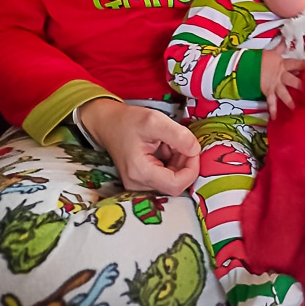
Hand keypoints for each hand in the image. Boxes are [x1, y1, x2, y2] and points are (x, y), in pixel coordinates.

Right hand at [78, 99, 200, 194]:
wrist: (108, 123)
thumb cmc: (129, 121)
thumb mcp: (155, 120)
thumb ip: (178, 135)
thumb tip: (195, 150)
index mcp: (140, 172)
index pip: (176, 185)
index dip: (191, 168)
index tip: (193, 149)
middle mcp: (138, 185)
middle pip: (175, 184)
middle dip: (184, 163)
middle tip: (180, 142)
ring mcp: (139, 185)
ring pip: (172, 181)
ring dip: (178, 162)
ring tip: (170, 143)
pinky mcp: (142, 181)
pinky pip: (165, 177)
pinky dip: (171, 163)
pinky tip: (165, 148)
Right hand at [260, 42, 304, 118]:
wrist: (246, 67)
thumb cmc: (259, 58)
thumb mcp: (271, 52)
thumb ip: (280, 48)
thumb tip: (285, 38)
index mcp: (283, 64)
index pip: (297, 64)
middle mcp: (281, 75)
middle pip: (294, 81)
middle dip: (302, 86)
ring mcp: (275, 85)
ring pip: (285, 94)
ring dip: (290, 102)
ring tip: (297, 109)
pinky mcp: (268, 91)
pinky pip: (271, 102)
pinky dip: (273, 110)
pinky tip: (275, 118)